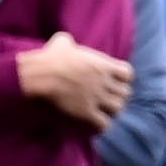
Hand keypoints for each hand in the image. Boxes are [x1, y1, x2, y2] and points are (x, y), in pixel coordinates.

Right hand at [15, 31, 132, 130]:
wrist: (38, 77)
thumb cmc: (48, 59)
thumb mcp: (61, 42)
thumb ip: (69, 41)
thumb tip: (65, 40)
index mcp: (102, 65)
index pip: (127, 74)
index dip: (121, 79)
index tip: (113, 81)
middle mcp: (104, 82)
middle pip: (125, 93)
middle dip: (117, 96)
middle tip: (107, 98)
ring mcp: (97, 98)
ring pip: (118, 109)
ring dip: (111, 111)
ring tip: (102, 111)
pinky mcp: (87, 113)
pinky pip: (104, 124)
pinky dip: (101, 125)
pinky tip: (92, 122)